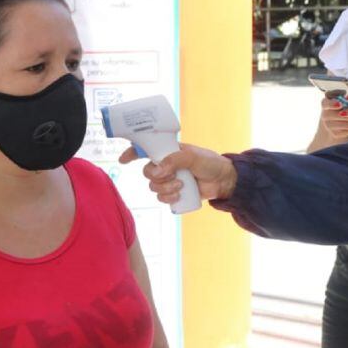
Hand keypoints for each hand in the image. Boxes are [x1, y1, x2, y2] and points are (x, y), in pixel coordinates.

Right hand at [120, 143, 237, 203]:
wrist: (223, 181)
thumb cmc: (210, 163)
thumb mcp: (193, 156)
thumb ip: (174, 160)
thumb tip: (158, 170)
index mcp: (168, 151)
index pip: (146, 150)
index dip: (132, 153)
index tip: (124, 160)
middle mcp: (166, 165)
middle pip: (147, 172)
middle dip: (157, 177)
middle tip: (173, 176)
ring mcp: (169, 179)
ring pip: (153, 186)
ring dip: (165, 188)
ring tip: (180, 186)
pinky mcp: (174, 193)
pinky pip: (161, 198)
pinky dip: (167, 198)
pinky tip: (178, 196)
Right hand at [319, 96, 347, 139]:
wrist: (336, 122)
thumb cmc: (343, 106)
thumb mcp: (344, 100)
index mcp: (325, 104)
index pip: (326, 103)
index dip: (332, 104)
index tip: (340, 104)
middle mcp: (324, 115)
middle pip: (341, 115)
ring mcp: (329, 126)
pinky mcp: (336, 134)